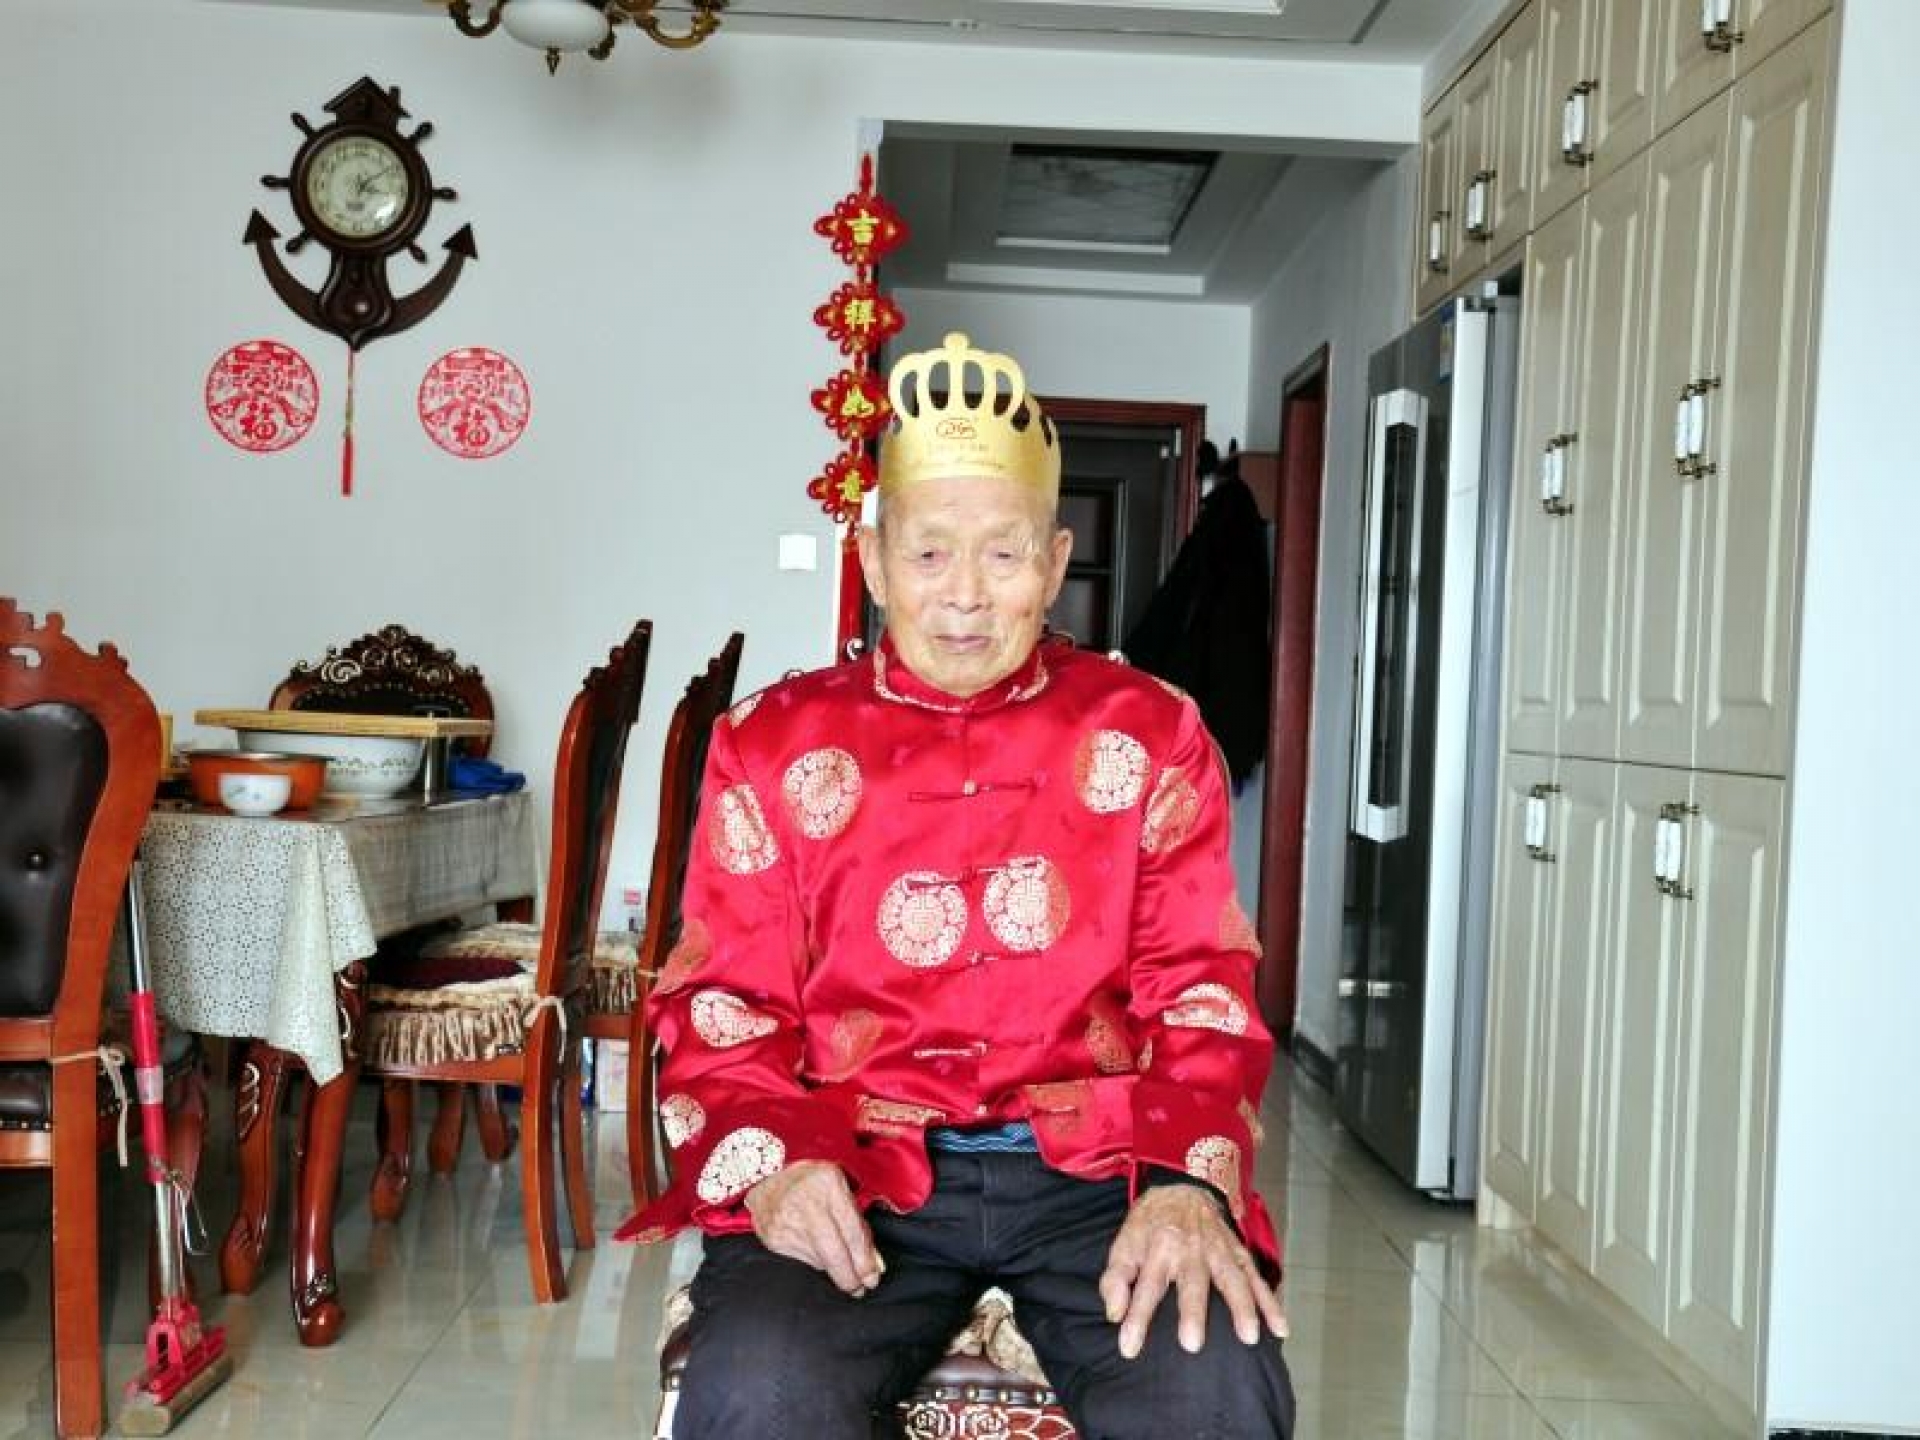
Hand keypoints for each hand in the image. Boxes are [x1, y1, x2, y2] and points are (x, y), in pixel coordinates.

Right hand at [743, 1160, 883, 1296]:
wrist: (767, 1176)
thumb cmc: (812, 1182)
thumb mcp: (841, 1187)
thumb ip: (859, 1222)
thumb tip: (874, 1262)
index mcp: (829, 1183)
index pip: (852, 1232)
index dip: (864, 1261)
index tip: (872, 1277)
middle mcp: (807, 1203)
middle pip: (834, 1254)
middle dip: (850, 1278)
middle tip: (859, 1287)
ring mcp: (787, 1222)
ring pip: (819, 1262)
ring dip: (833, 1270)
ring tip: (839, 1266)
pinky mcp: (774, 1238)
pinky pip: (802, 1261)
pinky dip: (814, 1261)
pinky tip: (815, 1250)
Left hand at [1097, 1183, 1288, 1358]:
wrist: (1181, 1188)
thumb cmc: (1150, 1226)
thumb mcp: (1123, 1244)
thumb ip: (1116, 1279)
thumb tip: (1114, 1314)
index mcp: (1158, 1248)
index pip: (1145, 1287)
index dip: (1136, 1318)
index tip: (1129, 1347)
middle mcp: (1190, 1249)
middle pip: (1192, 1283)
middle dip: (1192, 1312)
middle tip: (1192, 1344)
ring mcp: (1218, 1250)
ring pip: (1232, 1279)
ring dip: (1242, 1307)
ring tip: (1249, 1337)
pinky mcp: (1238, 1253)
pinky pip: (1256, 1277)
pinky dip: (1270, 1302)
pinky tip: (1280, 1328)